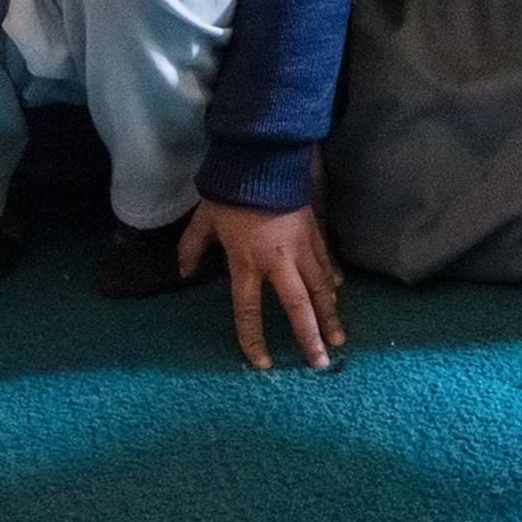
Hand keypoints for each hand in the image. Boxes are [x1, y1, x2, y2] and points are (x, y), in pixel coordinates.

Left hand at [182, 200, 344, 369]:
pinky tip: (339, 293)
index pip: (249, 311)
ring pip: (320, 288)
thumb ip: (192, 249)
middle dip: (309, 336)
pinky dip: (332, 279)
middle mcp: (278, 261)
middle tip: (320, 363)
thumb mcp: (204, 220)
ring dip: (330, 315)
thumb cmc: (231, 192)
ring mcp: (301, 247)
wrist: (263, 158)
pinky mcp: (315, 231)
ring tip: (339, 339)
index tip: (264, 363)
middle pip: (297, 307)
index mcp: (246, 263)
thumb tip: (182, 273)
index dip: (254, 340)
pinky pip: (326, 262)